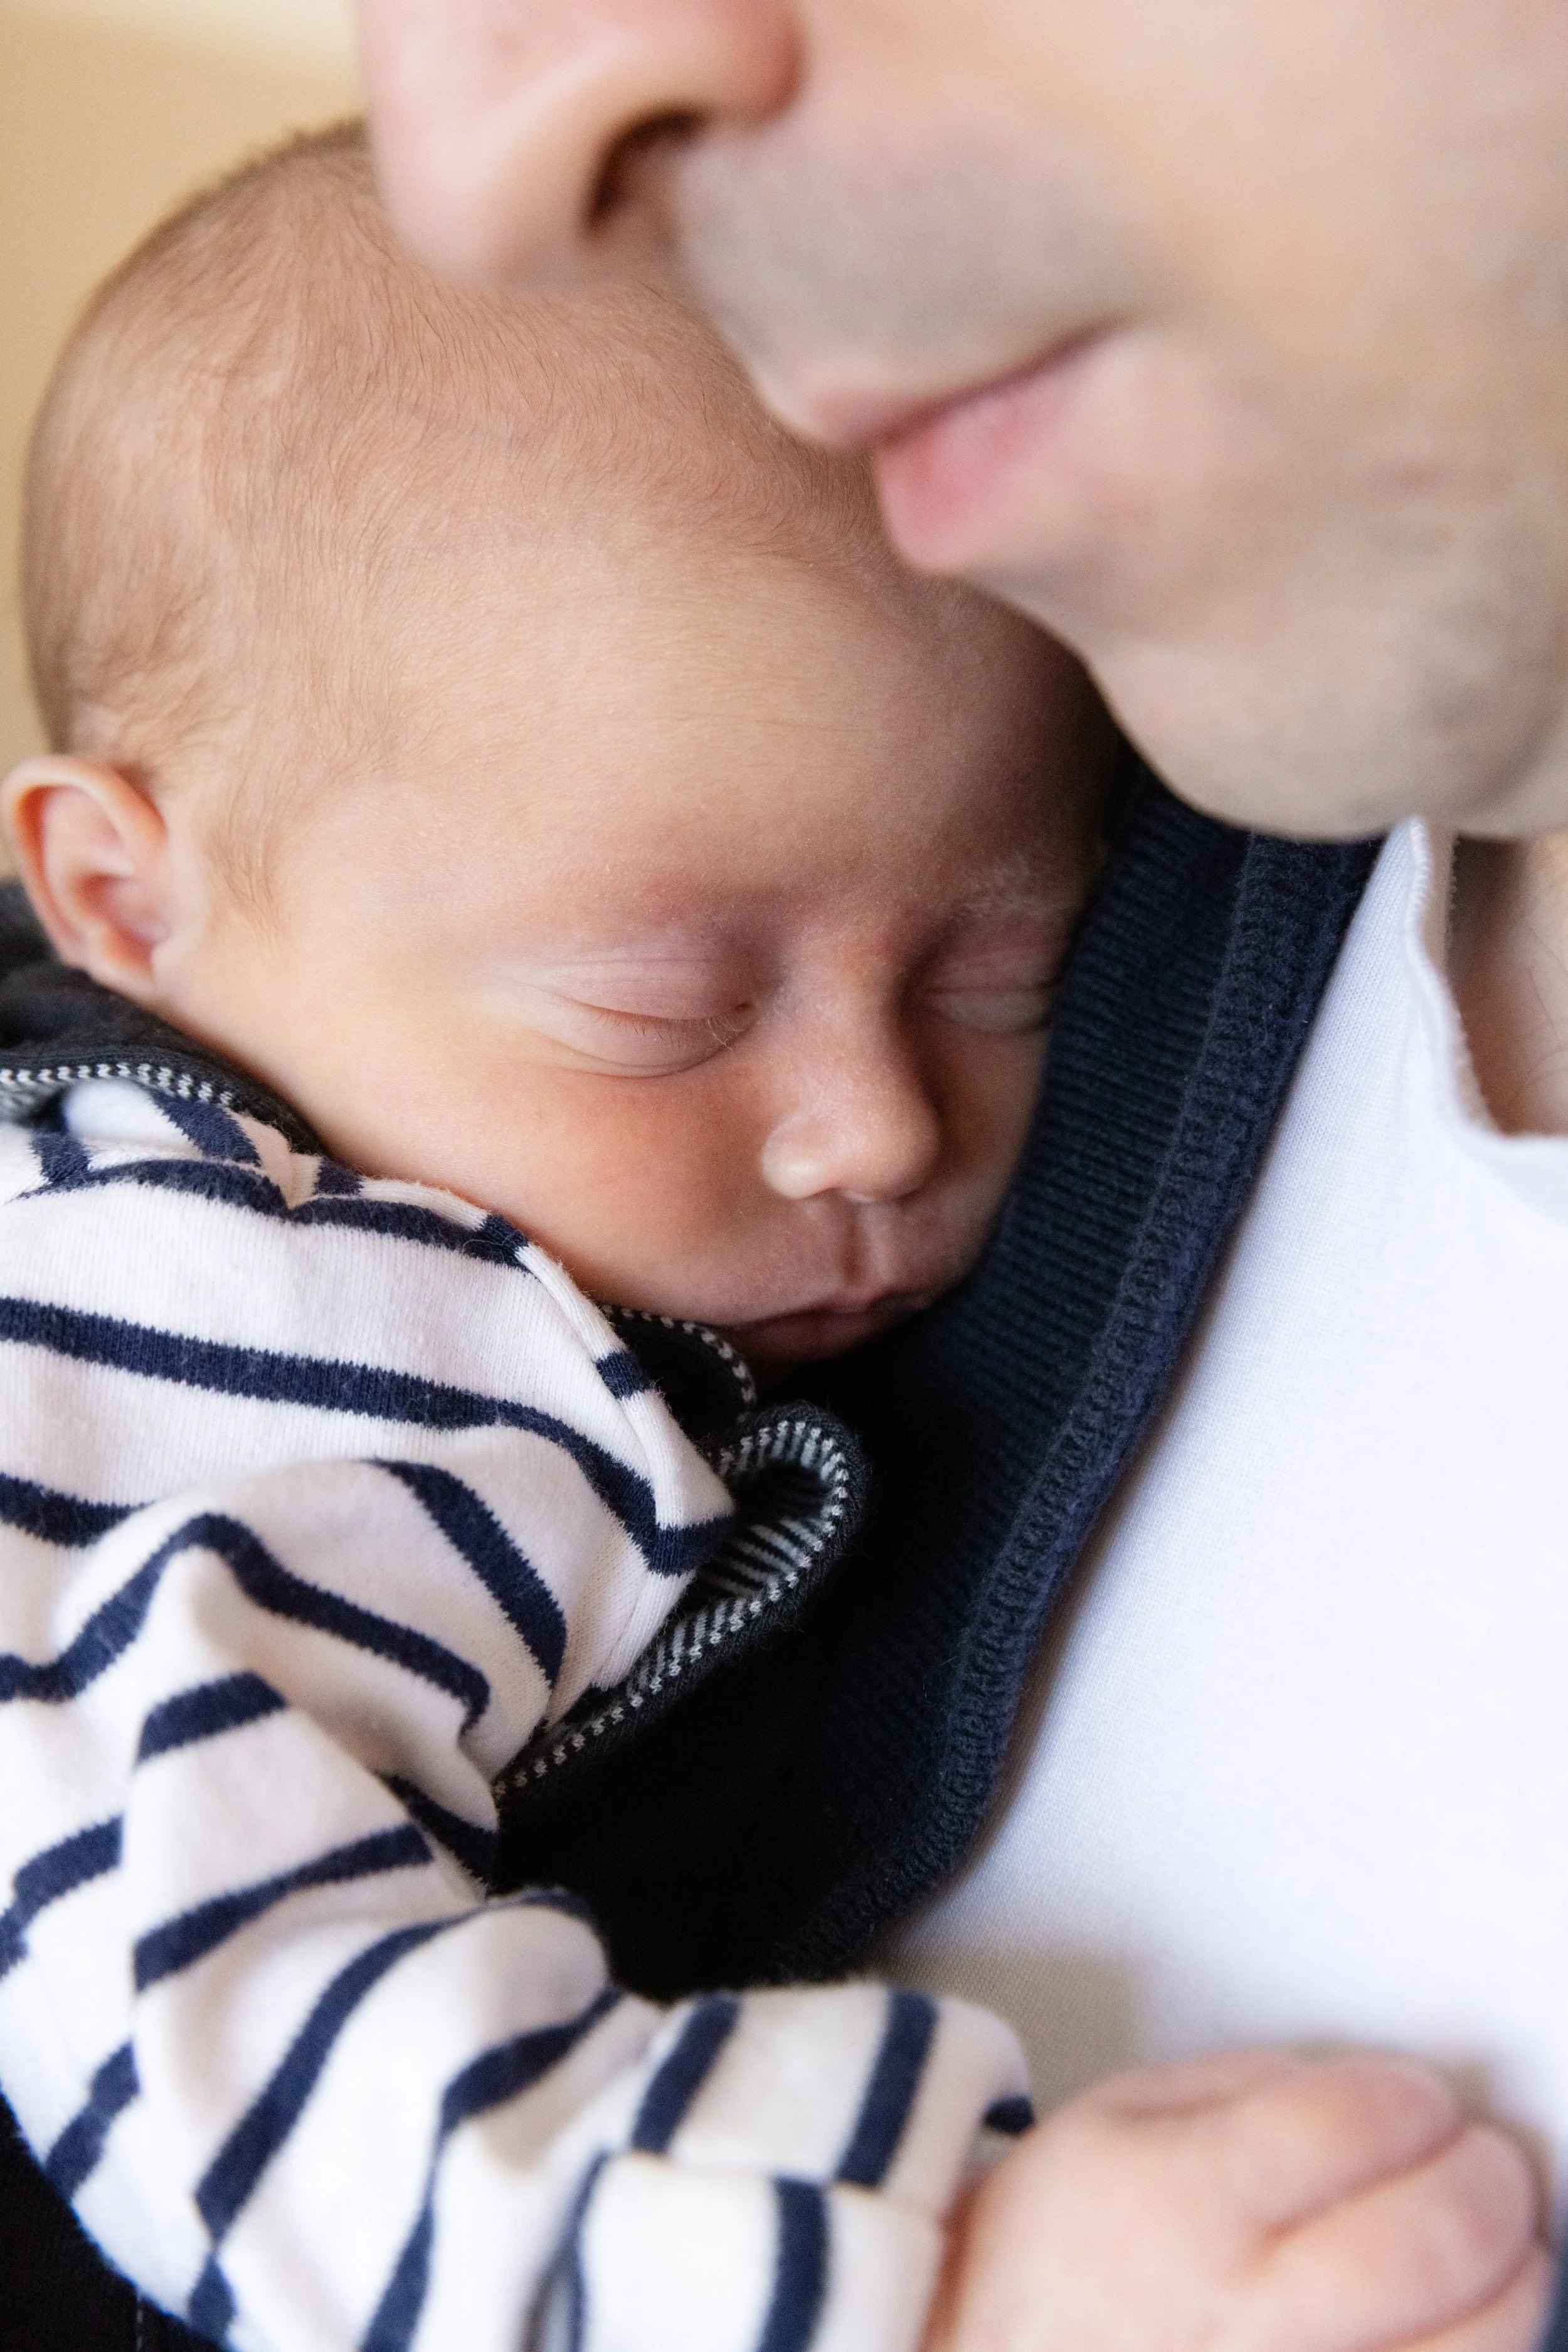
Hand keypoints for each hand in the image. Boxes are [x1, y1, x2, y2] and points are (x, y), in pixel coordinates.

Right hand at [925, 2051, 1548, 2351]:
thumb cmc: (1048, 2257)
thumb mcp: (1114, 2119)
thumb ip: (1244, 2086)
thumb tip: (1367, 2098)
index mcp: (1182, 2203)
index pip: (1348, 2126)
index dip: (1411, 2101)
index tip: (1425, 2103)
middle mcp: (1240, 2318)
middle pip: (1427, 2246)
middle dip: (1487, 2187)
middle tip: (1491, 2167)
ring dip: (1513, 2289)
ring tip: (1505, 2254)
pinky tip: (1455, 2332)